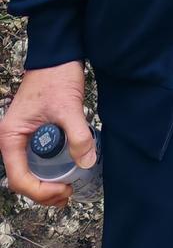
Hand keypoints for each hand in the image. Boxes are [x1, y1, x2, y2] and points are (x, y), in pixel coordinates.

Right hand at [0, 61, 95, 207]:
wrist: (58, 53)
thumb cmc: (56, 76)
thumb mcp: (68, 107)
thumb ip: (78, 135)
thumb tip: (86, 162)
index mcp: (10, 137)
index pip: (19, 179)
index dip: (40, 191)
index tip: (63, 189)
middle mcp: (12, 140)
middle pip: (23, 179)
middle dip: (44, 192)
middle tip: (68, 194)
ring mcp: (22, 137)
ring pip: (30, 171)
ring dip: (47, 183)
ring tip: (68, 187)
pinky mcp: (34, 132)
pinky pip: (37, 158)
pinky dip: (50, 169)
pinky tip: (66, 170)